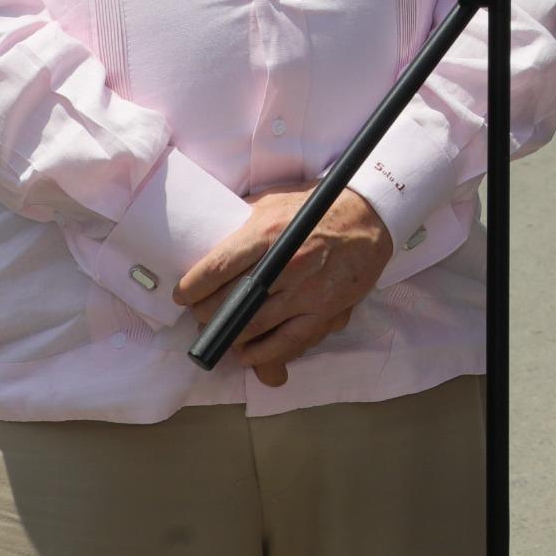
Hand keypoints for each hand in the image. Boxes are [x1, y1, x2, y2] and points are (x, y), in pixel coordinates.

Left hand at [176, 188, 394, 386]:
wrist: (372, 215)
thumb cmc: (319, 207)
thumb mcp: (274, 201)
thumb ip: (240, 222)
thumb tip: (205, 239)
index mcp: (269, 233)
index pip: (215, 270)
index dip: (190, 289)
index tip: (183, 295)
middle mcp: (287, 264)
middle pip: (228, 304)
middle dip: (205, 314)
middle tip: (201, 313)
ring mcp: (308, 292)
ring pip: (252, 328)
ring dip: (228, 334)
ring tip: (221, 330)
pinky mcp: (327, 311)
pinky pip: (287, 343)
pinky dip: (261, 354)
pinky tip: (247, 353)